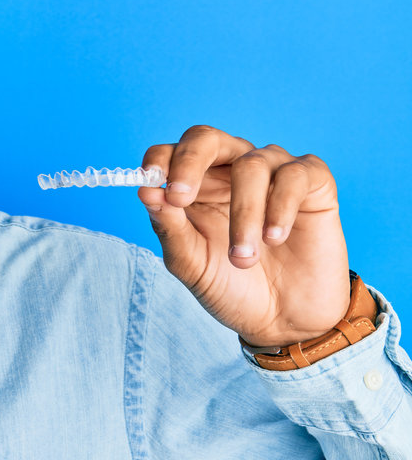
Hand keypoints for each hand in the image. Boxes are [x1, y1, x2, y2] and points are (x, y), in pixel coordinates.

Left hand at [138, 125, 349, 347]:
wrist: (285, 321)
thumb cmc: (233, 287)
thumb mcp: (191, 264)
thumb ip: (169, 228)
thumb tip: (147, 192)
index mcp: (196, 185)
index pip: (171, 153)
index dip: (159, 160)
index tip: (150, 182)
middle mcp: (230, 171)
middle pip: (206, 138)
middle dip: (189, 162)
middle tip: (181, 197)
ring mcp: (273, 173)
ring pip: (251, 164)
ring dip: (242, 213)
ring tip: (242, 259)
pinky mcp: (313, 184)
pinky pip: (295, 175)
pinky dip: (280, 206)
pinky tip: (274, 238)